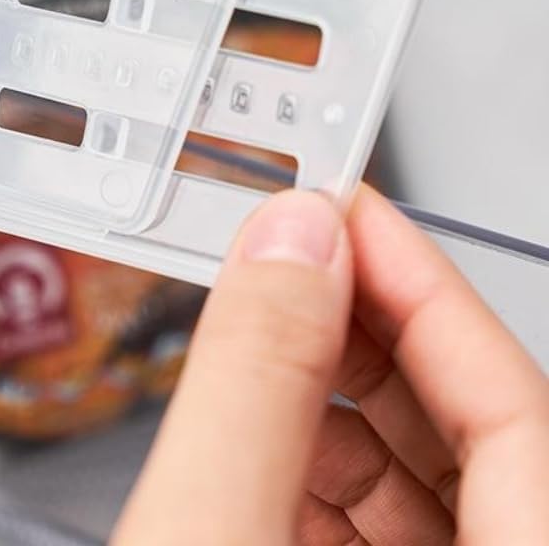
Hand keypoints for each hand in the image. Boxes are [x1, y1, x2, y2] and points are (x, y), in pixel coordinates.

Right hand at [113, 187, 548, 544]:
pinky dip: (308, 475)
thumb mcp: (208, 534)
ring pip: (418, 486)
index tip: (345, 210)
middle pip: (470, 433)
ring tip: (253, 332)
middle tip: (289, 257)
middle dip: (364, 332)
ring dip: (324, 401)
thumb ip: (251, 383)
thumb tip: (288, 243)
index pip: (516, 403)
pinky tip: (245, 436)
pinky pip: (374, 535)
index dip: (423, 285)